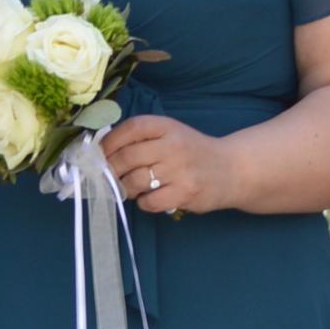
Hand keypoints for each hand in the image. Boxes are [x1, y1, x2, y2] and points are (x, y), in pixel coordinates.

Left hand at [98, 112, 235, 216]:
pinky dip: (143, 202)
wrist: (232, 169)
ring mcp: (179, 170)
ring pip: (134, 181)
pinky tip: (150, 198)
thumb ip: (142, 138)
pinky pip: (149, 201)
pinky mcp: (185, 193)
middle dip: (110, 170)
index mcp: (166, 126)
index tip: (97, 154)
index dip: (108, 143)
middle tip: (107, 177)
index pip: (129, 129)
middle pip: (126, 158)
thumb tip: (101, 152)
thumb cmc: (193, 152)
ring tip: (131, 188)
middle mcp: (172, 145)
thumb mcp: (171, 134)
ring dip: (125, 188)